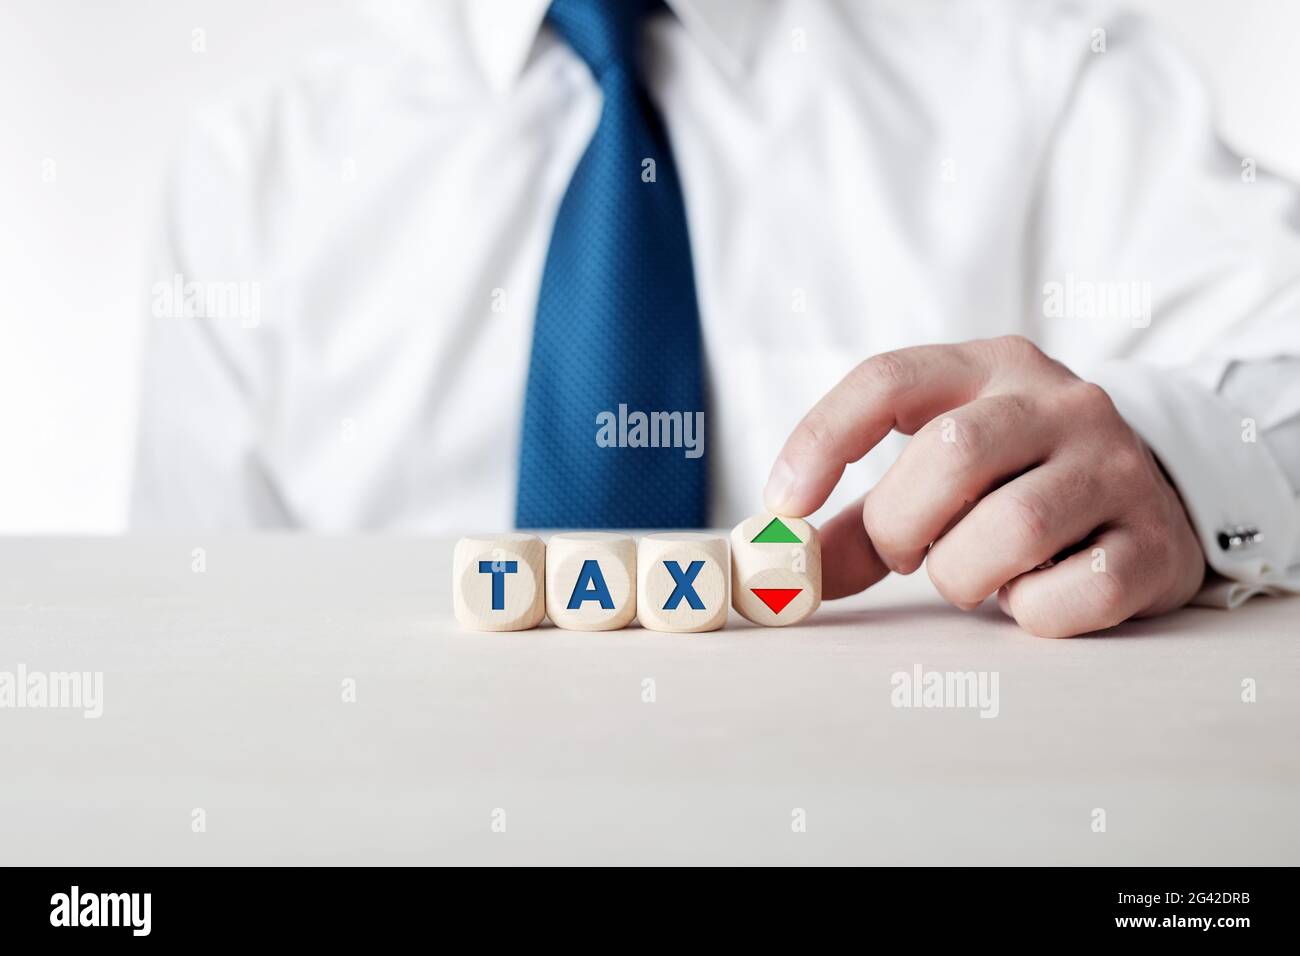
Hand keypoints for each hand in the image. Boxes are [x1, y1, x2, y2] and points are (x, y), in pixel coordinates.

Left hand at [764, 336, 1205, 636]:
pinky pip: (1071, 593)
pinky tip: (1036, 593)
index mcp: (991, 367)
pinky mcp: (1155, 541)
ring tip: (976, 572)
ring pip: (1012, 527)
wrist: (1156, 503)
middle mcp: (1061, 403)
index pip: (888, 379)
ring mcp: (1116, 467)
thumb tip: (787, 566)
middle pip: (949, 454)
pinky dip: (1032, 612)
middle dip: (902, 524)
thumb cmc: (1018, 485)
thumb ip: (865, 518)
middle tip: (906, 552)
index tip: (784, 504)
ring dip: (963, 574)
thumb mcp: (943, 476)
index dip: (823, 439)